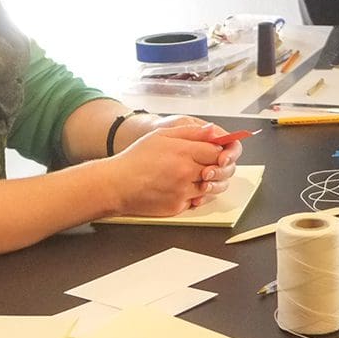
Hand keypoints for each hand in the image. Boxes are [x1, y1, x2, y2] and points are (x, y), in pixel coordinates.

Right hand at [104, 121, 226, 214]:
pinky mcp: (178, 207)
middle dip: (218, 167)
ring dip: (208, 182)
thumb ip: (190, 132)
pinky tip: (180, 186)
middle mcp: (186, 173)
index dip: (220, 151)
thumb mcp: (161, 135)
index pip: (218, 152)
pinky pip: (196, 200)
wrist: (118, 185)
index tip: (217, 150)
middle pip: (218, 171)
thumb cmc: (136, 159)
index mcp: (184, 152)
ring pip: (210, 188)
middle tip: (210, 163)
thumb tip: (212, 131)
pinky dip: (193, 194)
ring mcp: (183, 192)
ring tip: (193, 175)